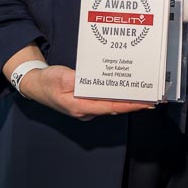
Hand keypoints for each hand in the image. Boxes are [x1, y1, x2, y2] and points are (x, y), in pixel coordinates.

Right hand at [18, 65, 154, 119]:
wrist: (35, 85)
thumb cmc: (47, 82)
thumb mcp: (62, 77)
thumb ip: (79, 80)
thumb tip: (96, 80)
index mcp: (80, 106)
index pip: (111, 106)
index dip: (130, 105)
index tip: (146, 103)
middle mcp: (85, 111)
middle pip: (114, 107)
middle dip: (133, 103)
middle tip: (151, 96)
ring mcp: (86, 109)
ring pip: (110, 105)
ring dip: (126, 99)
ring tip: (143, 92)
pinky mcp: (85, 104)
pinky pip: (104, 101)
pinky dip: (116, 96)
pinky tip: (124, 89)